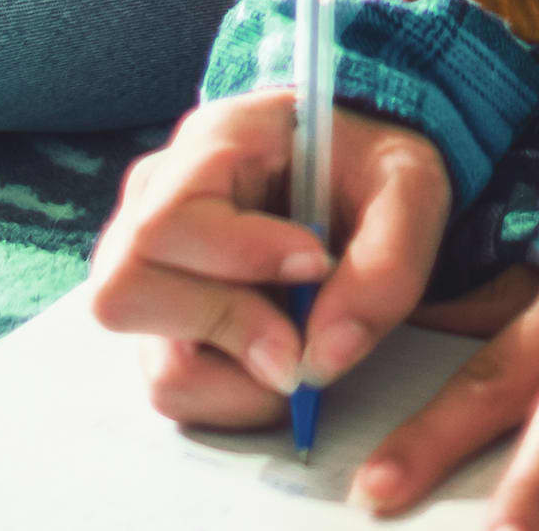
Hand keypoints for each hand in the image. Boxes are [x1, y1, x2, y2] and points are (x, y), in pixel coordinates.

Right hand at [87, 89, 455, 426]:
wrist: (367, 175)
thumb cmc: (375, 168)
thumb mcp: (410, 189)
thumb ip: (386, 264)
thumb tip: (321, 359)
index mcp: (210, 144)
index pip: (172, 220)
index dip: (239, 259)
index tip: (316, 266)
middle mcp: (155, 204)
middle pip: (127, 291)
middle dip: (227, 329)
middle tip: (302, 340)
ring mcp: (150, 267)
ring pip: (151, 358)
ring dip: (236, 376)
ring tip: (299, 350)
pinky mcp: (166, 320)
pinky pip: (174, 387)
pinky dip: (234, 395)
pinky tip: (280, 355)